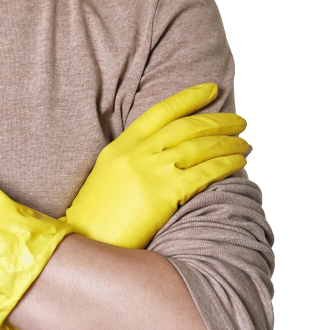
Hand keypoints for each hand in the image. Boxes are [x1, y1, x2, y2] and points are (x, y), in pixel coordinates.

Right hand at [63, 84, 248, 248]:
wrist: (85, 239)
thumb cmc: (97, 213)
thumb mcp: (108, 173)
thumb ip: (133, 157)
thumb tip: (166, 150)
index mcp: (122, 145)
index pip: (161, 111)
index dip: (188, 98)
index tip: (211, 90)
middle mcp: (137, 153)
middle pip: (186, 127)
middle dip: (217, 121)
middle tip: (239, 120)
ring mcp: (150, 172)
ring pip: (199, 148)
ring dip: (227, 143)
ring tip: (244, 143)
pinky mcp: (163, 194)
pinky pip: (203, 173)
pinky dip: (224, 165)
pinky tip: (238, 163)